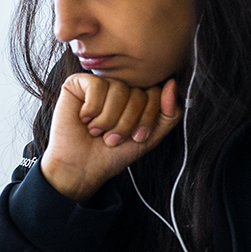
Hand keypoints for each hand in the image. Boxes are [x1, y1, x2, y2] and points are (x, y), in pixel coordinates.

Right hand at [41, 74, 181, 200]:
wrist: (81, 168)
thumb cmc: (113, 154)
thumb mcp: (150, 137)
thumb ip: (169, 114)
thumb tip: (172, 84)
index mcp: (137, 98)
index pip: (156, 93)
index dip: (147, 118)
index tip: (135, 137)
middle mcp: (120, 87)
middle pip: (138, 93)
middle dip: (127, 123)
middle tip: (112, 137)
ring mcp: (99, 84)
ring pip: (119, 89)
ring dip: (108, 119)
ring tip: (98, 131)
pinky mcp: (77, 83)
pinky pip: (97, 86)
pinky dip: (92, 109)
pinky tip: (84, 119)